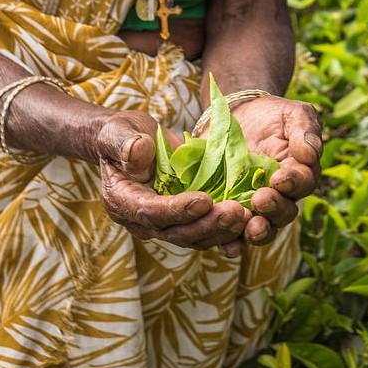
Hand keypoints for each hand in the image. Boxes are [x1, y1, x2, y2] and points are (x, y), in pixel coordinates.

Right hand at [96, 111, 250, 254]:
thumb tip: (138, 154)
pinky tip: (249, 223)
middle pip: (177, 232)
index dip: (177, 209)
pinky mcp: (185, 219)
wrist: (132, 142)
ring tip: (246, 216)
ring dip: (222, 230)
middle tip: (235, 212)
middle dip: (208, 224)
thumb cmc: (122, 135)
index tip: (204, 200)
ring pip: (195, 236)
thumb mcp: (118, 131)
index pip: (150, 212)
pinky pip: (207, 231)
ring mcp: (166, 223)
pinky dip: (227, 231)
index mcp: (122, 201)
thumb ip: (125, 143)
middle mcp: (143, 221)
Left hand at [231, 96, 321, 244]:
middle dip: (274, 209)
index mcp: (300, 174)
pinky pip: (234, 234)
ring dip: (256, 232)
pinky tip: (226, 245)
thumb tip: (311, 153)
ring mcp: (255, 207)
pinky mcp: (230, 211)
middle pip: (284, 213)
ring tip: (249, 227)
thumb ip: (305, 129)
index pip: (303, 183)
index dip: (293, 183)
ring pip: (262, 228)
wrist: (239, 116)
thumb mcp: (294, 113)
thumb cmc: (273, 115)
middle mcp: (281, 197)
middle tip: (261, 199)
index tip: (280, 178)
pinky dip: (232, 243)